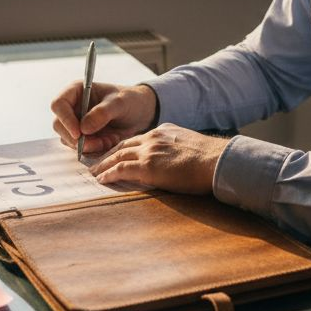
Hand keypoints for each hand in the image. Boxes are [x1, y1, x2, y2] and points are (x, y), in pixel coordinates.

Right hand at [50, 81, 156, 154]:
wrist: (140, 113)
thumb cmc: (130, 100)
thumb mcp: (120, 103)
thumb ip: (102, 113)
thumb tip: (83, 128)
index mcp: (77, 91)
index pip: (59, 105)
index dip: (65, 120)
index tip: (78, 133)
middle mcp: (73, 107)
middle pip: (59, 125)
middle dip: (77, 138)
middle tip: (98, 143)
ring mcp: (76, 123)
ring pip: (69, 140)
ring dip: (88, 145)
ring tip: (109, 140)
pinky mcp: (83, 137)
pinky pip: (81, 148)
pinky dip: (95, 149)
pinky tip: (109, 142)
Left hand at [89, 123, 228, 194]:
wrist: (216, 160)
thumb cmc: (209, 159)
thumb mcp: (188, 145)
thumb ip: (174, 148)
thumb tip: (171, 160)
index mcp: (163, 131)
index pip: (137, 139)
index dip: (123, 147)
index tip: (115, 154)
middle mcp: (153, 138)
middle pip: (123, 145)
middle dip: (108, 154)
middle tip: (97, 163)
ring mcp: (149, 151)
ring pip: (118, 156)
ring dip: (103, 165)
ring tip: (94, 173)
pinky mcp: (147, 167)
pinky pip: (121, 169)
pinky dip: (109, 174)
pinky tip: (102, 179)